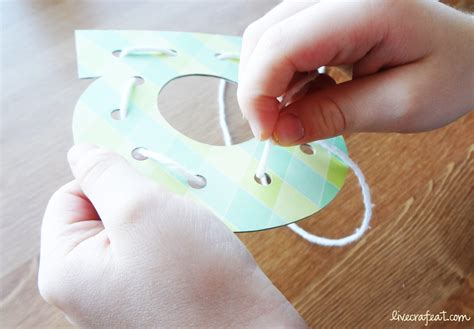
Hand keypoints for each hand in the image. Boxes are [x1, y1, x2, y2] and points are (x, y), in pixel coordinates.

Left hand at [38, 144, 304, 327]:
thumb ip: (106, 174)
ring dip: (162, 221)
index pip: (69, 196)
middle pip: (102, 213)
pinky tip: (194, 255)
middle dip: (141, 204)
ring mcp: (117, 295)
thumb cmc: (200, 286)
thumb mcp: (144, 210)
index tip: (145, 188)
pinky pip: (152, 251)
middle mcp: (85, 288)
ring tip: (187, 242)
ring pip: (133, 230)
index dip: (109, 182)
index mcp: (66, 270)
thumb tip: (82, 153)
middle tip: (170, 218)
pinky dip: (174, 241)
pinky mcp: (147, 297)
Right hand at [237, 0, 473, 144]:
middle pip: (264, 38)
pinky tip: (314, 92)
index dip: (259, 93)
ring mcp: (328, 1)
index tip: (268, 135)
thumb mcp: (400, 106)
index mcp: (364, 9)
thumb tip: (279, 131)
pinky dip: (285, 77)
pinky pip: (283, 43)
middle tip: (279, 131)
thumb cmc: (450, 74)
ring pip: (267, 40)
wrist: (470, 51)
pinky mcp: (324, 13)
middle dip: (259, 92)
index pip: (281, 44)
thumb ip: (336, 116)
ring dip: (271, 85)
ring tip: (305, 113)